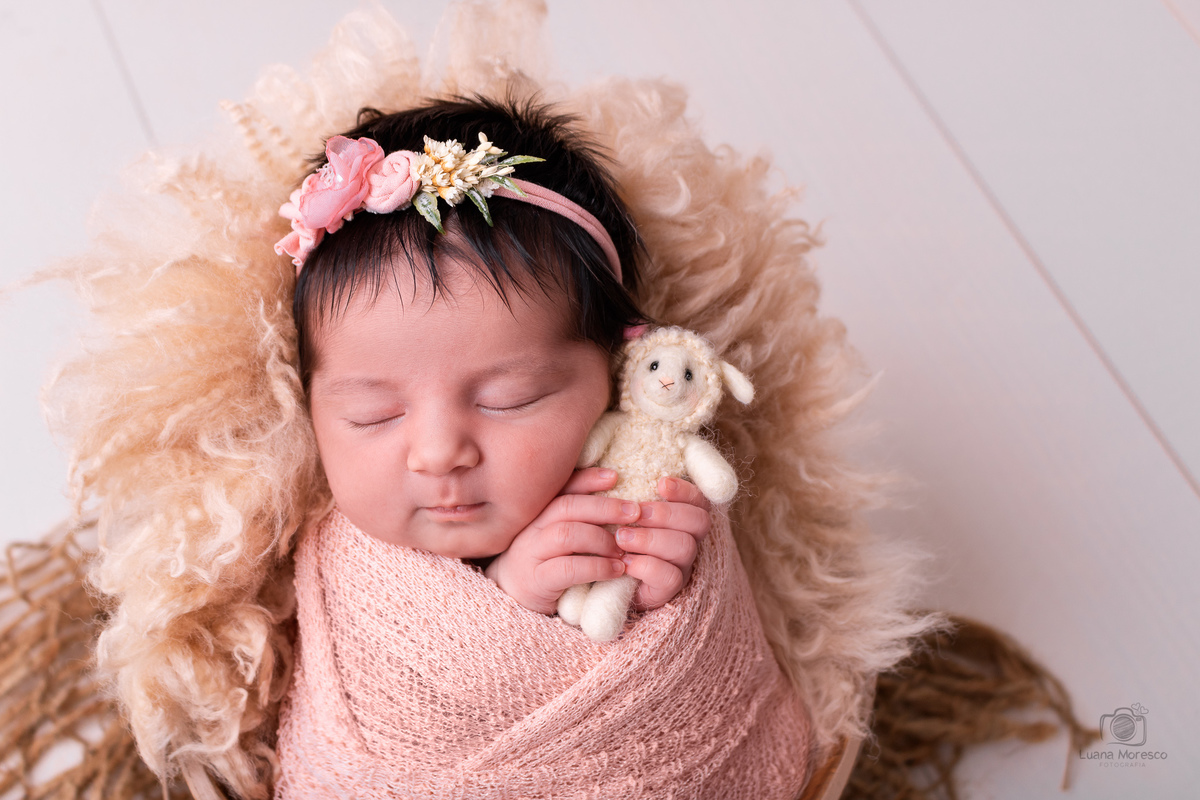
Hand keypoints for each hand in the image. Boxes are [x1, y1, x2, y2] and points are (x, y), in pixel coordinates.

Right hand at [485, 468, 638, 614]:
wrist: (512, 597)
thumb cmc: (544, 562)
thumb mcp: (558, 536)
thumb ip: (578, 518)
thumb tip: (618, 501)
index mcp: (538, 512)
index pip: (562, 487)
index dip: (587, 479)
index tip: (614, 477)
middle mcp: (531, 528)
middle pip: (567, 507)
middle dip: (604, 507)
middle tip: (633, 512)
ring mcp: (530, 553)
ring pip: (567, 534)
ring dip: (601, 538)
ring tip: (623, 549)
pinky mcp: (536, 581)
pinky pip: (568, 568)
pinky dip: (597, 566)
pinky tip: (616, 570)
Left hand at [618, 476, 711, 610]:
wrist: (603, 580)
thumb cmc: (612, 538)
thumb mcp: (616, 512)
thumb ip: (621, 493)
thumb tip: (613, 473)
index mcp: (681, 518)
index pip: (699, 500)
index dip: (686, 490)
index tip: (661, 483)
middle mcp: (688, 540)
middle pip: (699, 521)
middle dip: (666, 513)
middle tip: (636, 513)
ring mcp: (681, 566)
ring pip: (685, 547)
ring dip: (651, 539)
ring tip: (621, 537)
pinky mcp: (668, 590)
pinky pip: (670, 577)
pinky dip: (646, 566)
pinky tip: (624, 561)